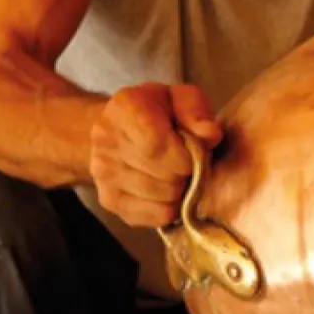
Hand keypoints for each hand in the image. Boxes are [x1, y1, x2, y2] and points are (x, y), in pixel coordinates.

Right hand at [88, 82, 222, 227]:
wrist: (120, 127)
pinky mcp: (109, 200)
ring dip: (180, 190)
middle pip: (162, 174)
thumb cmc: (158, 110)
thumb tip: (210, 135)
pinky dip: (170, 207)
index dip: (184, 155)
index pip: (156, 145)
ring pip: (160, 197)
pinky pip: (154, 216)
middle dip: (186, 172)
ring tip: (178, 174)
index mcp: (125, 108)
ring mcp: (103, 173)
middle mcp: (106, 141)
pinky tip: (168, 190)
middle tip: (189, 164)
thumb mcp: (181, 97)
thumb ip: (196, 111)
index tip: (193, 153)